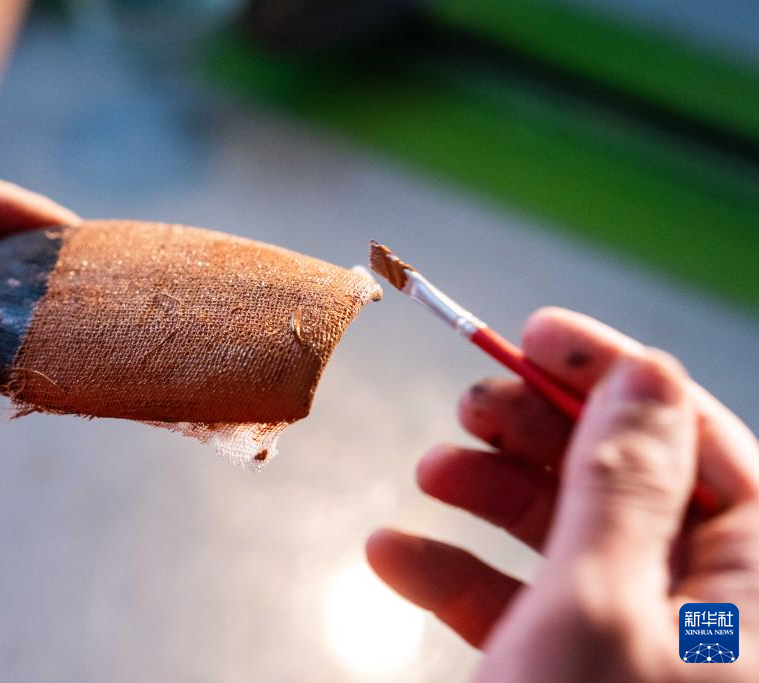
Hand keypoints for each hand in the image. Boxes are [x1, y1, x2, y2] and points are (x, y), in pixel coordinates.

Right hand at [367, 307, 758, 680]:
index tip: (541, 333)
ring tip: (429, 470)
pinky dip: (458, 575)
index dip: (617, 375)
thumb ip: (624, 486)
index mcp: (753, 585)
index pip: (697, 440)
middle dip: (538, 432)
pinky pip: (524, 602)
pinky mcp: (574, 670)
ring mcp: (639, 643)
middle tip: (473, 404)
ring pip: (569, 534)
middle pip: (627, 479)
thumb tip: (644, 376)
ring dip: (489, 494)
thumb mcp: (596, 606)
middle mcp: (706, 608)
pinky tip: (397, 556)